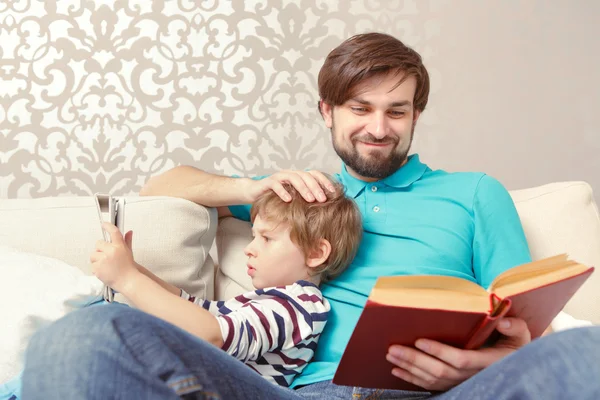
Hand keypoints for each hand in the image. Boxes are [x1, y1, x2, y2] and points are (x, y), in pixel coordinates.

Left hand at [90, 222, 139, 293]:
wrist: (128, 281)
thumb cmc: (129, 268)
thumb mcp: (129, 252)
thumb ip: (127, 241)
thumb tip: (129, 232)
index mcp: (119, 246)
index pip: (113, 232)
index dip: (108, 226)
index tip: (104, 224)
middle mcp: (111, 251)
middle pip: (99, 243)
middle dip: (101, 249)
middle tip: (107, 256)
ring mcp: (103, 260)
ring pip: (93, 254)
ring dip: (97, 259)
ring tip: (106, 265)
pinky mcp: (97, 268)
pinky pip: (92, 264)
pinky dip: (96, 268)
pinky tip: (104, 270)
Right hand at [245, 170, 335, 202]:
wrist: (254, 193)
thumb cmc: (276, 198)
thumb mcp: (293, 199)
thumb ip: (305, 199)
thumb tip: (325, 208)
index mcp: (298, 177)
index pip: (314, 174)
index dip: (324, 182)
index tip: (333, 193)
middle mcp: (290, 174)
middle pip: (306, 176)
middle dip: (316, 187)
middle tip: (323, 200)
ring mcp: (279, 177)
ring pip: (294, 178)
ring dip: (303, 188)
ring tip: (310, 200)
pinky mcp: (267, 182)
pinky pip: (276, 184)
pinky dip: (283, 191)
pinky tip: (288, 200)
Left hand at [386, 317, 530, 390]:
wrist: (515, 364)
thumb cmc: (514, 344)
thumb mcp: (521, 334)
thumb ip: (513, 326)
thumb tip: (501, 320)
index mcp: (488, 361)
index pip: (460, 359)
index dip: (439, 351)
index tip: (419, 340)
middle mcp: (473, 375)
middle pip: (440, 371)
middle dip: (415, 360)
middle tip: (393, 348)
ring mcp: (462, 383)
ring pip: (432, 379)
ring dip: (409, 368)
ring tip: (391, 356)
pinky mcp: (454, 385)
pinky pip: (430, 386)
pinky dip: (412, 379)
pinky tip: (397, 371)